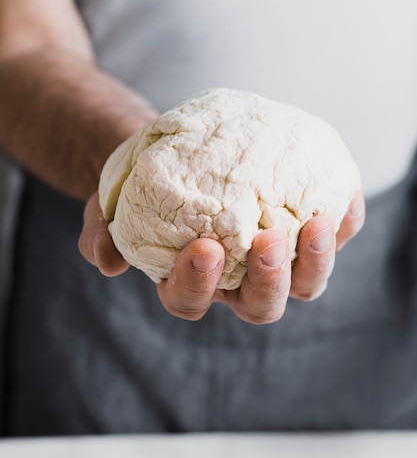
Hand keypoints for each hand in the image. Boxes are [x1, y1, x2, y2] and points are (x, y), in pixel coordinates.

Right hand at [79, 191, 364, 323]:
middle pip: (261, 305)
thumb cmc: (143, 187)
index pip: (191, 301)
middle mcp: (238, 282)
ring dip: (317, 258)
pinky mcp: (305, 228)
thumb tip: (106, 259)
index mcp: (193, 284)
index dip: (198, 285)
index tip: (203, 249)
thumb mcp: (108, 205)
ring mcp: (276, 259)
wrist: (179, 152)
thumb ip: (101, 233)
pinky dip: (345, 220)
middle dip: (269, 281)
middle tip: (268, 241)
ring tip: (318, 221)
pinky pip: (335, 233)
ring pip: (304, 281)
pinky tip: (342, 195)